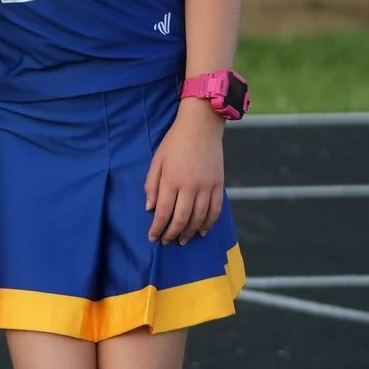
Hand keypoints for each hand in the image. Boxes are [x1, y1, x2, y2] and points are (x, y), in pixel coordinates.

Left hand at [144, 102, 225, 243]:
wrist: (201, 126)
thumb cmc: (174, 142)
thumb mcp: (157, 161)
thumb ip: (152, 185)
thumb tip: (150, 208)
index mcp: (171, 180)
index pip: (163, 212)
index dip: (157, 228)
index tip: (152, 237)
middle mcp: (190, 186)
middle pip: (181, 218)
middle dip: (172, 234)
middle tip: (166, 242)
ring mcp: (207, 186)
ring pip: (199, 217)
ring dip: (190, 232)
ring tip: (183, 240)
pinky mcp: (218, 184)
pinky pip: (215, 209)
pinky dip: (209, 223)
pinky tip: (202, 231)